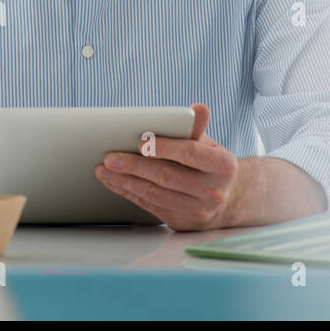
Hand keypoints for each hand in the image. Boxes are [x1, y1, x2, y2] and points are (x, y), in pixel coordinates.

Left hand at [94, 104, 240, 231]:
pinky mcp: (181, 222)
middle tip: (110, 158)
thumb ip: (197, 128)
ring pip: (154, 194)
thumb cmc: (210, 164)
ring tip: (104, 170)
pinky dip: (129, 193)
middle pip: (167, 176)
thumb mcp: (209, 144)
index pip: (190, 153)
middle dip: (134, 166)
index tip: (141, 143)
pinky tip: (115, 182)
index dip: (165, 148)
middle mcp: (213, 191)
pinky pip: (149, 206)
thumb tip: (198, 108)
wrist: (225, 200)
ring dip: (125, 182)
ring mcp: (197, 210)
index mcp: (223, 166)